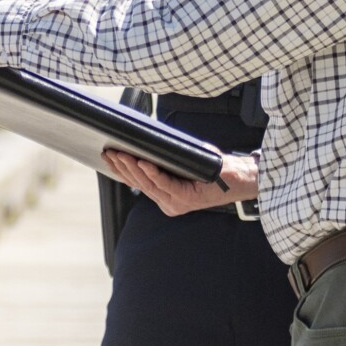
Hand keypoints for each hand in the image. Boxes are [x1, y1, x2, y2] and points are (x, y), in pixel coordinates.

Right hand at [102, 150, 257, 216]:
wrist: (238, 178)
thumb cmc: (212, 167)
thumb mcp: (182, 160)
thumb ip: (164, 158)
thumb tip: (144, 141)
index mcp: (165, 197)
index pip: (137, 183)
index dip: (120, 170)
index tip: (107, 156)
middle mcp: (168, 203)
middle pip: (139, 183)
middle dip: (122, 166)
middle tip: (109, 151)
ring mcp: (176, 203)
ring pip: (148, 184)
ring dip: (132, 167)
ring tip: (121, 153)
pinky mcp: (187, 198)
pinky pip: (165, 184)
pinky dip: (152, 173)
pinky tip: (143, 162)